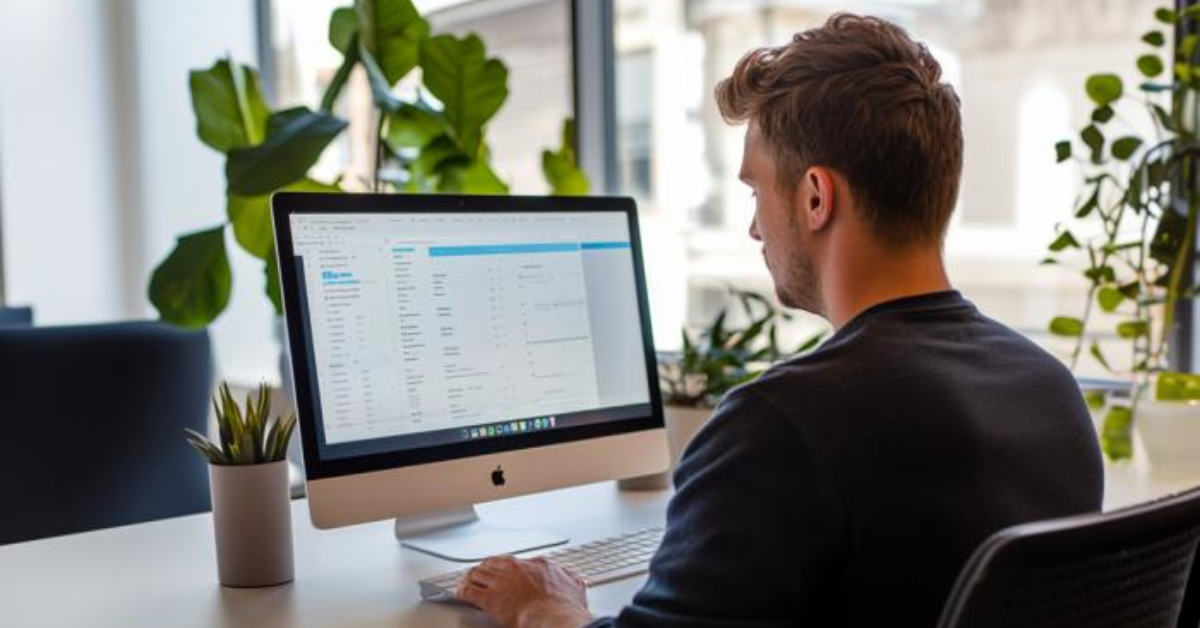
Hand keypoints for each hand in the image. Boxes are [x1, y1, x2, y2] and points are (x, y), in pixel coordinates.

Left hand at [457, 555, 591, 627]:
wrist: (553, 618)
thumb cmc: (564, 608)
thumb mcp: (575, 587)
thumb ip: (570, 580)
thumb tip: (574, 581)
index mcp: (537, 564)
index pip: (517, 561)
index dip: (507, 567)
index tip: (505, 572)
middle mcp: (516, 568)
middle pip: (494, 562)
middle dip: (486, 569)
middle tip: (481, 575)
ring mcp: (501, 581)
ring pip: (478, 573)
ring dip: (471, 578)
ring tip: (466, 582)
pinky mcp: (489, 598)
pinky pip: (469, 591)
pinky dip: (462, 593)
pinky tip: (460, 595)